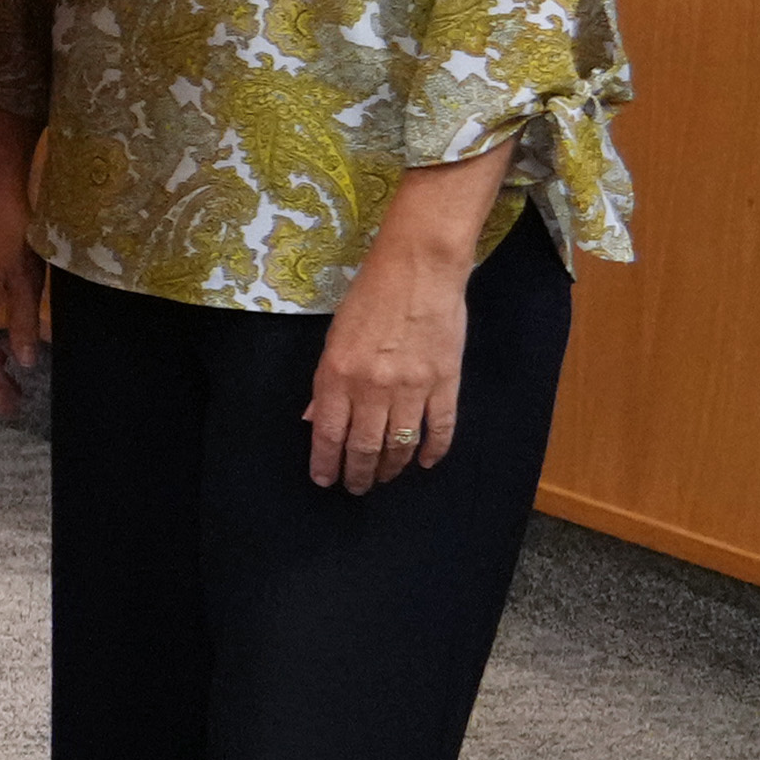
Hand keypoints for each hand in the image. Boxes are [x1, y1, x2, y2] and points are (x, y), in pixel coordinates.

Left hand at [304, 241, 468, 494]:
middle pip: (364, 446)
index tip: (325, 481)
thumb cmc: (369, 298)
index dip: (326, 463)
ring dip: (391, 466)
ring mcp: (412, 387)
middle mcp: (372, 388)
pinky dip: (434, 450)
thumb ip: (326, 384)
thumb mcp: (334, 338)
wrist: (419, 271)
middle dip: (359, 473)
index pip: (328, 434)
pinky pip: (441, 428)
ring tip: (385, 477)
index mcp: (337, 375)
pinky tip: (426, 463)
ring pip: (400, 443)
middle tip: (357, 488)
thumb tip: (314, 420)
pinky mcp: (446, 382)